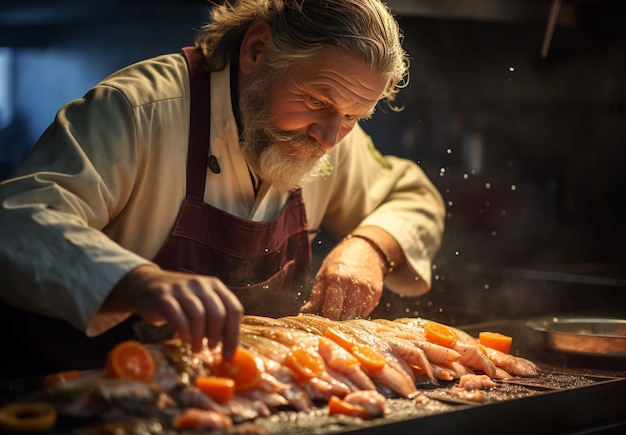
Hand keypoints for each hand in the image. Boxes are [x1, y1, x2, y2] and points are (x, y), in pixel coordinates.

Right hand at [103, 265, 242, 357]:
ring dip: (199, 338)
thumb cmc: (180, 302)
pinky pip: (178, 316)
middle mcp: (200, 284)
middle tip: (211, 350)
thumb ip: (215, 319)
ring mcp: (181, 289)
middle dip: (216, 337)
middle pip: (218, 314)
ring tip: (197, 349)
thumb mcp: (202, 303)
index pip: (234, 309)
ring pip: (198, 316)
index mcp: (215, 285)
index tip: (229, 356)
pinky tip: (185, 340)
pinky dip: (184, 332)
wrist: (146, 285)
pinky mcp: (163, 297)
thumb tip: (228, 348)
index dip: (233, 335)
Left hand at [301, 235, 387, 319]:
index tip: (321, 318)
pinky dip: (356, 312)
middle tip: (330, 313)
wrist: (367, 249)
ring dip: (346, 317)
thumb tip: (304, 312)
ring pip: (355, 317)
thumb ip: (316, 295)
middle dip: (336, 319)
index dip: (325, 318)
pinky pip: (365, 312)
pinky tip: (352, 302)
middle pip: (344, 317)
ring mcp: (368, 291)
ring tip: (341, 306)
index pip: (331, 312)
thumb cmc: (341, 260)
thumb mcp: (324, 273)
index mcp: (337, 279)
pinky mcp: (376, 295)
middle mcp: (354, 286)